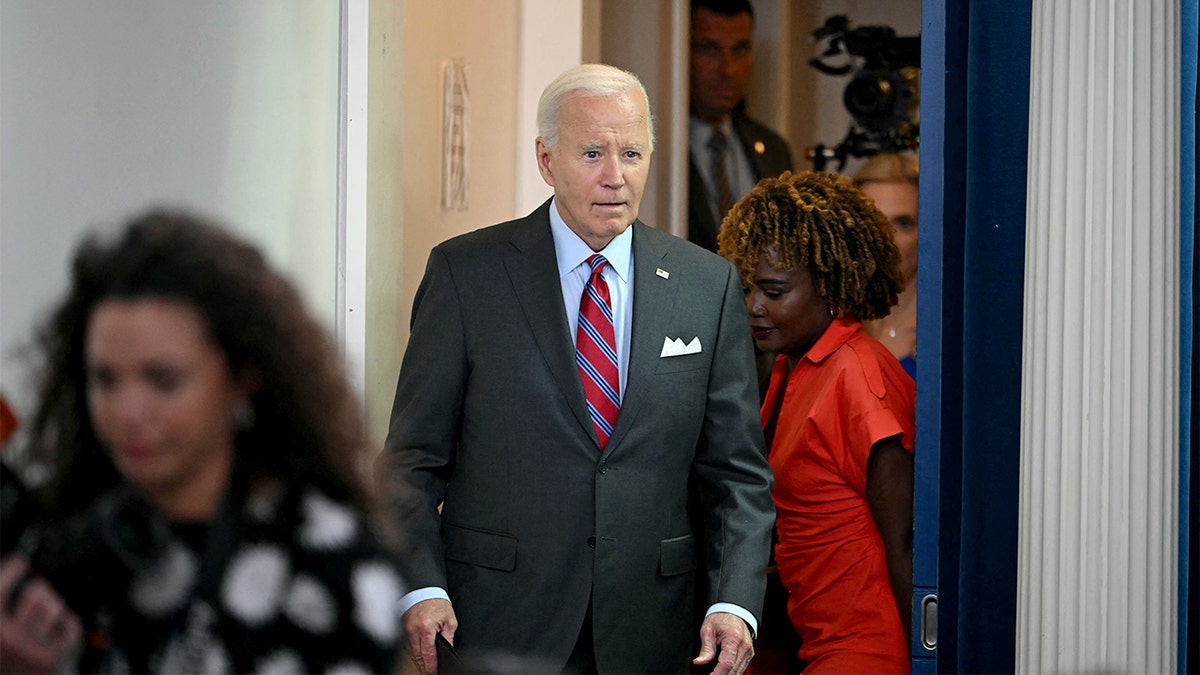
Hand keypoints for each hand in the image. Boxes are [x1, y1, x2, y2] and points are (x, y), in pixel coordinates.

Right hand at [0, 557, 81, 673]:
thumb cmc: (2, 652)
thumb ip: (0, 602)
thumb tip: (12, 571)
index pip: (0, 588)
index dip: (12, 570)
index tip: (20, 561)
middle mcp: (8, 638)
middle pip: (35, 594)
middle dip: (40, 589)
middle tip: (39, 590)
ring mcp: (30, 648)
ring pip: (55, 609)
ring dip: (53, 606)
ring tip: (47, 611)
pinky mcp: (48, 659)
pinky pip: (70, 627)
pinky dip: (68, 623)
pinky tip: (60, 624)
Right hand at [402, 598, 456, 674]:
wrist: (424, 590)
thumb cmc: (437, 603)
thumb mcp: (449, 621)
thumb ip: (448, 638)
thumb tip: (448, 652)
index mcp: (426, 628)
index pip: (428, 654)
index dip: (431, 667)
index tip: (433, 673)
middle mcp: (413, 630)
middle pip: (417, 656)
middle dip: (424, 667)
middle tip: (430, 673)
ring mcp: (405, 630)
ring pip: (411, 653)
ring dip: (418, 661)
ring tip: (425, 668)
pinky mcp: (402, 630)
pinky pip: (407, 646)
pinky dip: (413, 652)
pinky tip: (419, 657)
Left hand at [692, 611, 753, 674]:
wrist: (733, 610)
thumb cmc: (721, 618)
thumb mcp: (708, 630)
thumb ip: (706, 648)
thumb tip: (699, 662)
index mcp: (734, 639)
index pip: (726, 664)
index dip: (717, 674)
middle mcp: (744, 646)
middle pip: (734, 670)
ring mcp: (749, 651)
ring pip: (739, 672)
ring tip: (716, 673)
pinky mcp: (749, 654)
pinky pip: (742, 668)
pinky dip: (733, 671)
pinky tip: (724, 671)